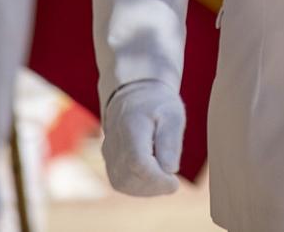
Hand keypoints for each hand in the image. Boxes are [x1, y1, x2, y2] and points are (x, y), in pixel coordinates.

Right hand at [101, 79, 183, 196]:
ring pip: (124, 184)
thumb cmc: (157, 105)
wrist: (133, 95)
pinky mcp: (109, 162)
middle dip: (155, 185)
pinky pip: (122, 183)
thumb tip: (170, 169)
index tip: (175, 182)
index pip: (138, 163)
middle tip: (172, 178)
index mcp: (131, 127)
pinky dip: (140, 186)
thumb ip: (171, 140)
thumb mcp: (172, 113)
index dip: (157, 178)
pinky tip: (153, 175)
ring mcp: (108, 154)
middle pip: (130, 178)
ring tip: (163, 175)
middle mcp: (114, 142)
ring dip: (147, 188)